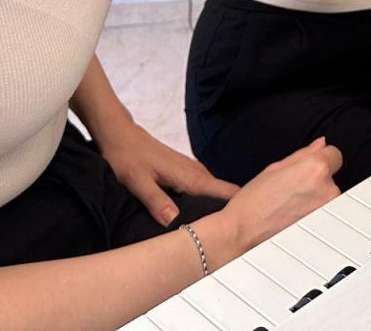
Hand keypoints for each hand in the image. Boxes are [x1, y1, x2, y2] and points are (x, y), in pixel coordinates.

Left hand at [97, 120, 238, 225]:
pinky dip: (209, 202)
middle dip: (233, 212)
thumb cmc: (127, 156)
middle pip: (224, 194)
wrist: (120, 135)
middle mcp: (195, 173)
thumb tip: (175, 221)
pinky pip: (205, 189)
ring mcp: (191, 171)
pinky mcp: (185, 173)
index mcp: (188, 177)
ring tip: (227, 231)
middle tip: (238, 236)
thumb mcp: (137, 181)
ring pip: (215, 192)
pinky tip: (205, 215)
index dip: (240, 205)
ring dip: (221, 207)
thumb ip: (156, 200)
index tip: (250, 223)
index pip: (225, 191)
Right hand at [219, 138, 341, 252]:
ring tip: (291, 200)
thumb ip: (304, 154)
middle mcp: (327, 189)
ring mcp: (327, 210)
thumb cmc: (254, 200)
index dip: (320, 156)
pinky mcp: (324, 225)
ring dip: (316, 193)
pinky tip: (294, 212)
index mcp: (315, 168)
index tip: (310, 163)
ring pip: (328, 192)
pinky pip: (325, 209)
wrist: (244, 231)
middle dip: (317, 177)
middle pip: (331, 174)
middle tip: (293, 185)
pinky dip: (314, 209)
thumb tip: (320, 144)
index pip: (335, 153)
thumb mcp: (276, 167)